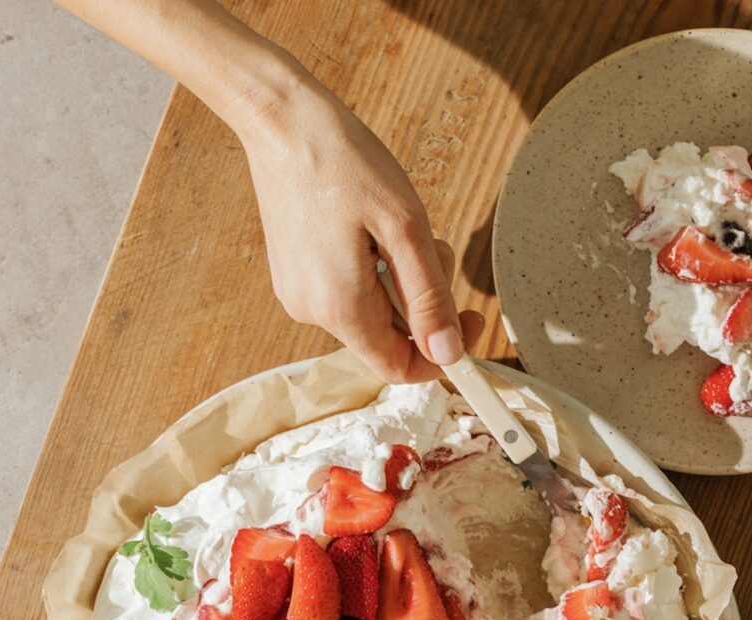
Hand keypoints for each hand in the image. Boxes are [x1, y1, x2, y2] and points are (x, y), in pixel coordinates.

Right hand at [236, 73, 484, 382]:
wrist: (282, 119)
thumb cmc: (343, 161)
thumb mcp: (405, 228)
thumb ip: (429, 298)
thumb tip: (449, 352)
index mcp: (339, 308)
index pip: (399, 367)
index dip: (441, 354)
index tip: (469, 321)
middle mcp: (312, 312)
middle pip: (388, 337)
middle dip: (421, 301)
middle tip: (432, 244)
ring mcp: (298, 294)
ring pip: (370, 312)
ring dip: (398, 280)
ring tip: (393, 226)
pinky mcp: (294, 276)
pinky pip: (347, 291)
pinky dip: (372, 269)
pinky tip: (366, 226)